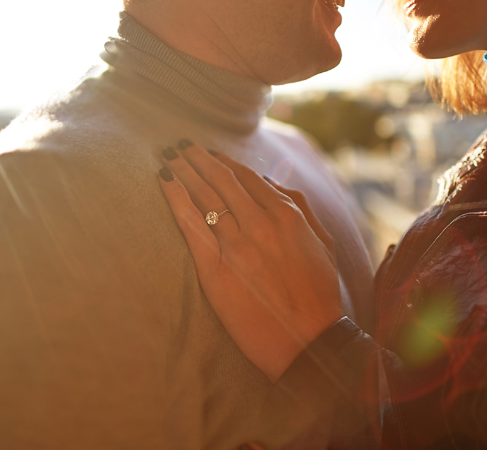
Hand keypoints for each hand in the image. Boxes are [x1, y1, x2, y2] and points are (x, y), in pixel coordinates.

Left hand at [158, 141, 343, 381]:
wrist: (308, 342)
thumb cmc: (319, 296)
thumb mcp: (321, 243)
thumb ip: (299, 207)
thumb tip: (270, 182)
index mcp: (287, 215)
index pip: (247, 177)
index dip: (224, 161)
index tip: (208, 152)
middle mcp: (260, 223)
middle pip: (220, 180)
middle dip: (197, 158)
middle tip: (179, 144)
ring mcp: (236, 244)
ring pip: (203, 195)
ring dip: (183, 170)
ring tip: (167, 155)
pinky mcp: (215, 267)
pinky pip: (190, 223)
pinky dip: (175, 197)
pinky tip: (164, 181)